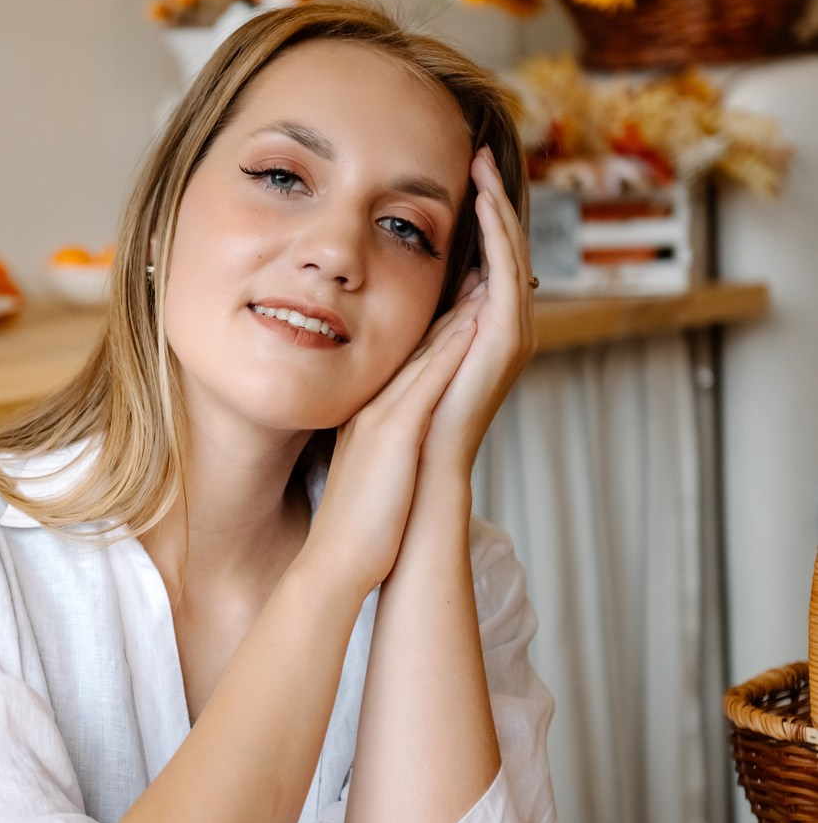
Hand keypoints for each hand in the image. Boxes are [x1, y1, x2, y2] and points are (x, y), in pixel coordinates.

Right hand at [301, 293, 483, 598]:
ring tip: (485, 270)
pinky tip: (473, 320)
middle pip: (417, 344)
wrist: (336, 561)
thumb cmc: (360, 530)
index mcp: (371, 417)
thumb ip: (383, 450)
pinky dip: (450, 347)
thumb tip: (403, 444)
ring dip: (456, 308)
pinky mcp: (394, 432)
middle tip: (479, 261)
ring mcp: (383, 416)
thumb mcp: (373, 477)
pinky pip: (427, 380)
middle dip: (450, 301)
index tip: (462, 293)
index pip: (408, 362)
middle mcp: (375, 407)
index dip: (436, 324)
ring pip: (424, 350)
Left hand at [417, 144, 537, 484]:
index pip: (487, 259)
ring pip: (512, 253)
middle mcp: (503, 330)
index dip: (479, 217)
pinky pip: (506, 271)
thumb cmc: (397, 425)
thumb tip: (388, 291)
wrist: (414, 466)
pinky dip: (498, 234)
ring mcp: (511, 335)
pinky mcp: (506, 338)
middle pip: (507, 248)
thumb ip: (411, 323)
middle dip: (494, 200)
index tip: (460, 174)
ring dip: (499, 207)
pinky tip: (484, 201)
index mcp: (480, 331)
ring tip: (482, 166)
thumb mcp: (403, 355)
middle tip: (477, 153)